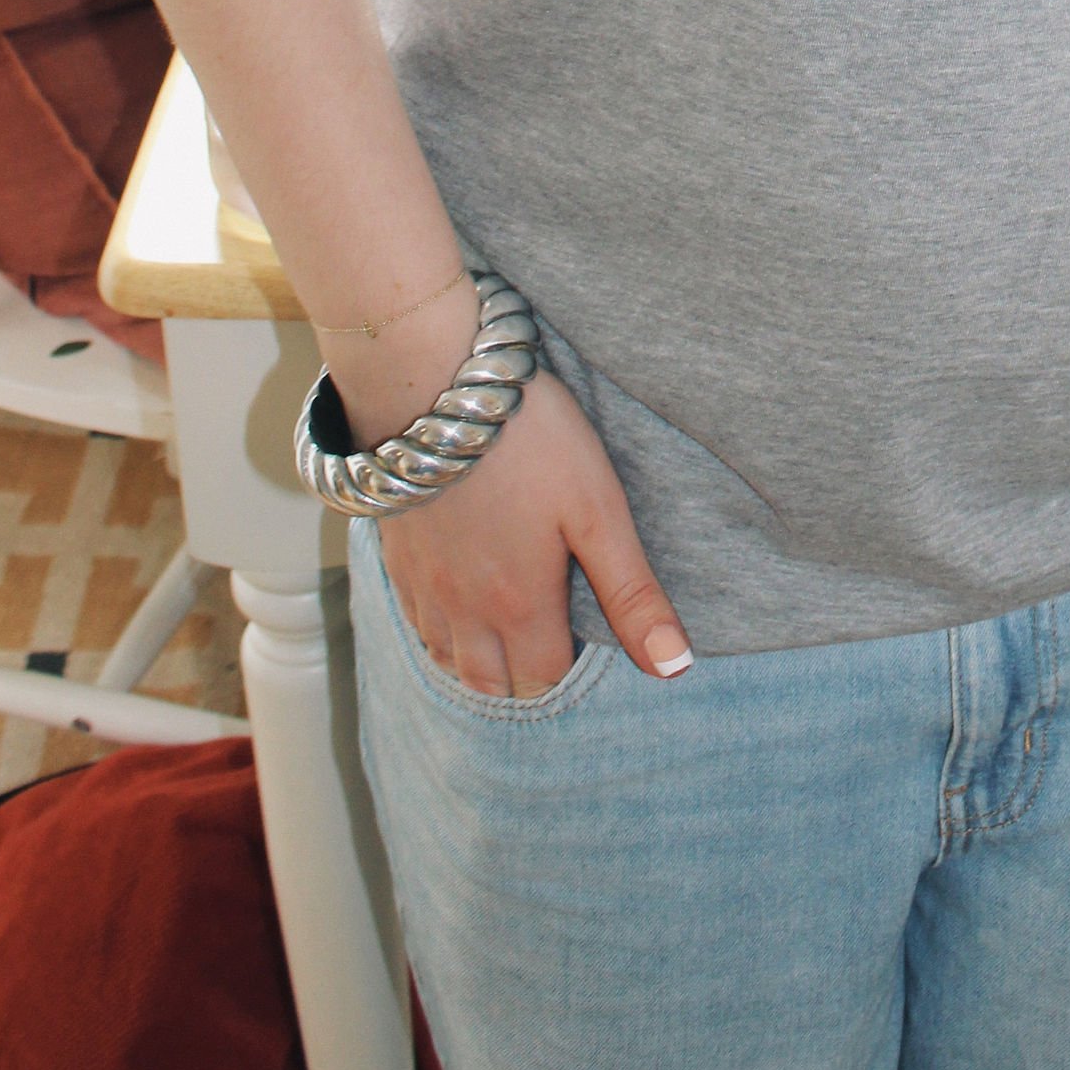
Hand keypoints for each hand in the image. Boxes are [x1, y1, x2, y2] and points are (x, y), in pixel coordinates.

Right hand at [338, 303, 691, 694]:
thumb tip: (673, 667)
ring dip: (480, 662)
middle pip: (494, 685)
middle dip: (526, 675)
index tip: (586, 629)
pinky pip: (415, 625)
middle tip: (553, 633)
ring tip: (511, 629)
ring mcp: (423, 587)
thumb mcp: (598, 511)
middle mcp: (463, 612)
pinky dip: (440, 633)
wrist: (434, 385)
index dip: (572, 665)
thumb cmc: (529, 440)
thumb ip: (632, 593)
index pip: (545, 679)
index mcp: (519, 607)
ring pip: (448, 662)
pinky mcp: (396, 558)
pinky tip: (460, 601)